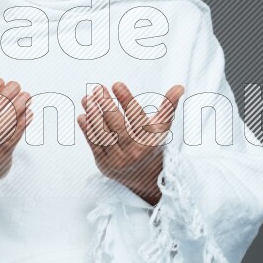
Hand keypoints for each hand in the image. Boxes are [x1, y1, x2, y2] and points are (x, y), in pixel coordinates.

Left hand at [77, 82, 184, 204]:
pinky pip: (94, 145)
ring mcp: (118, 159)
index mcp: (150, 140)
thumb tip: (179, 86)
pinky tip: (82, 115)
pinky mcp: (104, 164)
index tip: (116, 84)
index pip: (137, 117)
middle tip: (98, 88)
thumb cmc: (152, 145)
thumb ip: (168, 107)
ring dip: (93, 115)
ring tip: (87, 98)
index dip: (126, 100)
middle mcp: (134, 151)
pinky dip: (87, 130)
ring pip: (104, 134)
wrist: (145, 178)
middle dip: (107, 105)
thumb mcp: (162, 128)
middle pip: (118, 125)